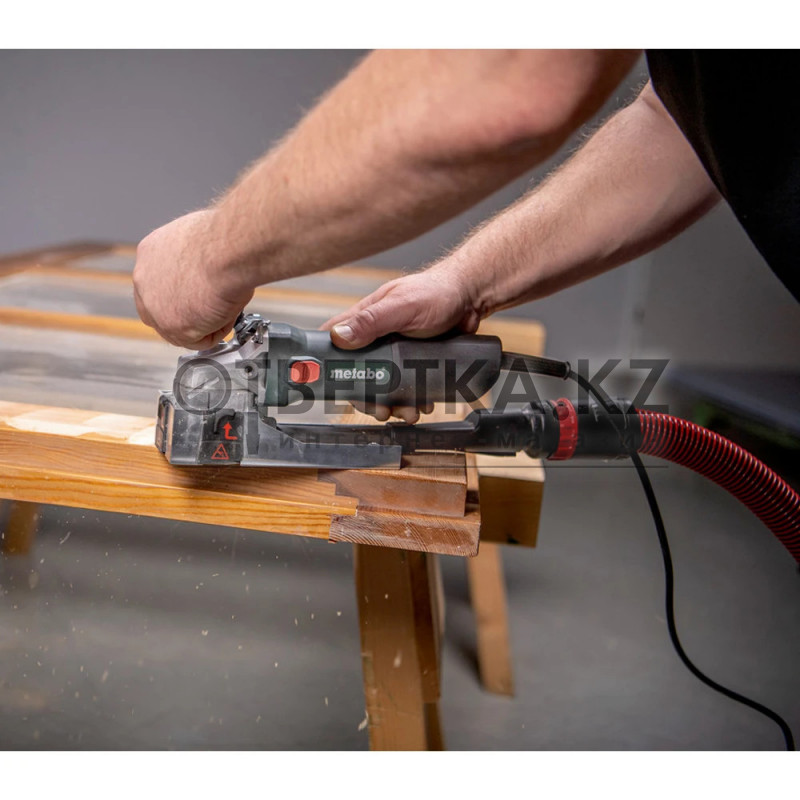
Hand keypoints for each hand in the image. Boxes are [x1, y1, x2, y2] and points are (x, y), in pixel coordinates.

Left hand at [133, 210, 253, 349]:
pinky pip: (200, 339)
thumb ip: (193, 261)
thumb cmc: (223, 240)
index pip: (159, 283)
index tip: (202, 293)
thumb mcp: (201, 240)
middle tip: (214, 306)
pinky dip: (218, 330)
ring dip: (205, 322)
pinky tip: (227, 311)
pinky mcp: (172, 327)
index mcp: (151, 253)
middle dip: (188, 312)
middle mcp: (145, 279)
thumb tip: (207, 270)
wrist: (226, 250)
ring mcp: (154, 306)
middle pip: (162, 308)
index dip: (184, 292)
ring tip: (225, 304)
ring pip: (181, 327)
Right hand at [321, 265, 481, 421]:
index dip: (331, 367)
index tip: (338, 388)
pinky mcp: (414, 362)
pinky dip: (413, 400)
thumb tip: (339, 336)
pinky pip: (408, 386)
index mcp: (365, 321)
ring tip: (408, 412)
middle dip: (369, 396)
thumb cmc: (437, 292)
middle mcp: (376, 338)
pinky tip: (422, 404)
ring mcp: (396, 351)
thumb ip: (371, 321)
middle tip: (380, 409)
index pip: (334, 343)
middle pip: (361, 374)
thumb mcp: (401, 307)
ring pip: (385, 385)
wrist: (471, 299)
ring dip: (394, 404)